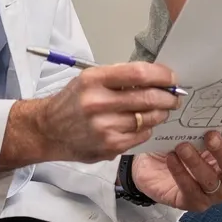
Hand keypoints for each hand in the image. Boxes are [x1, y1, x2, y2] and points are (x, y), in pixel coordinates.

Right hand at [4, 61, 181, 166]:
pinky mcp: (108, 146)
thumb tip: (157, 77)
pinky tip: (141, 124)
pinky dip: (146, 129)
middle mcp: (98, 103)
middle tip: (174, 97)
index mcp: (94, 80)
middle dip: (168, 97)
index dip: (162, 75)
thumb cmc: (72, 101)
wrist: (47, 130)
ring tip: (160, 110)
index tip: (172, 78)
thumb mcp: (90, 79)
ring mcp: (104, 127)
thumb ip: (120, 77)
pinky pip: (141, 136)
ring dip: (160, 113)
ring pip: (148, 119)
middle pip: (148, 98)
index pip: (139, 74)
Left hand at [130, 127, 221, 212]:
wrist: (152, 164)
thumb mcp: (192, 131)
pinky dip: (181, 173)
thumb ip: (204, 123)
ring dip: (197, 162)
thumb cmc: (179, 143)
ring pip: (212, 181)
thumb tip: (208, 106)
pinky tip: (171, 158)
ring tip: (182, 146)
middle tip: (210, 136)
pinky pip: (191, 190)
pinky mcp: (195, 203)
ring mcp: (214, 193)